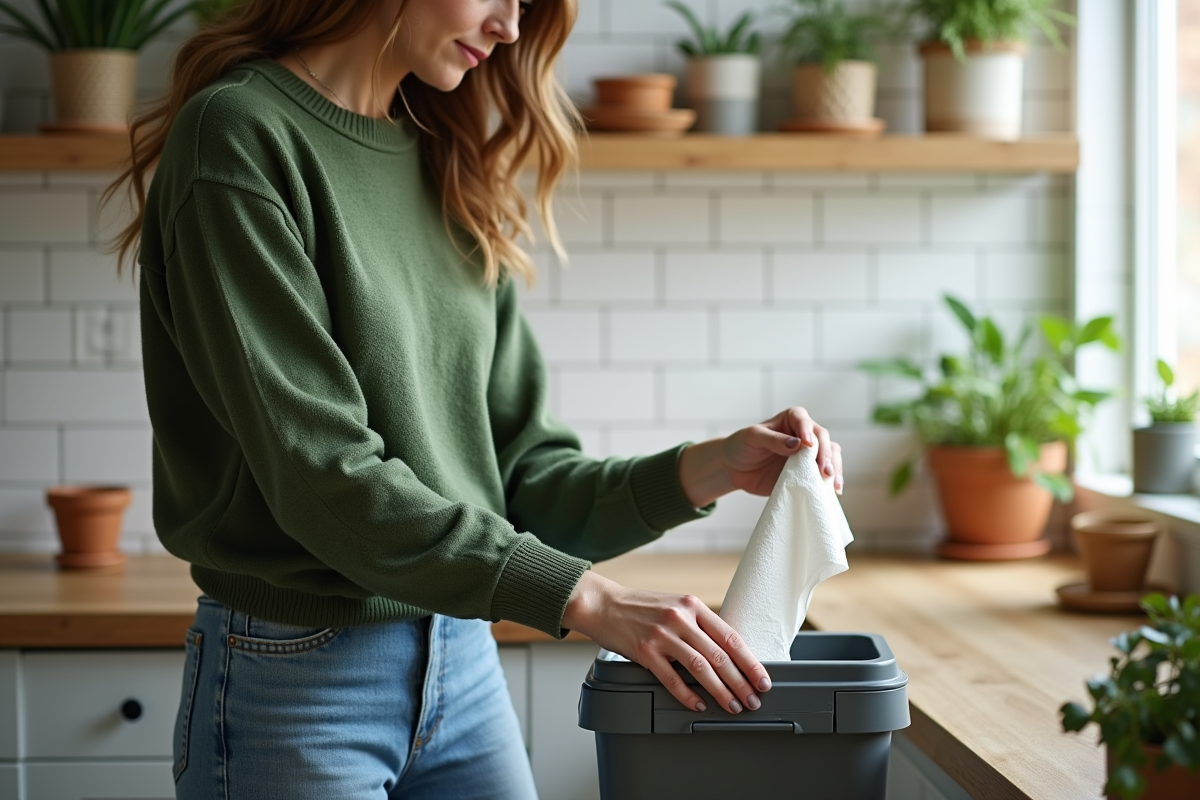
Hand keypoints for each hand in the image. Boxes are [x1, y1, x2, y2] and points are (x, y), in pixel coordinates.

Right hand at [563, 571, 770, 713]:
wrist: (602, 604)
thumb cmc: (640, 607)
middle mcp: (680, 618)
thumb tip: (726, 654)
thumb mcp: (675, 605)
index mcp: (692, 605)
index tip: (763, 680)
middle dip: (741, 682)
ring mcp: (662, 634)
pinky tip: (698, 705)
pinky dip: (688, 695)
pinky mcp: (644, 651)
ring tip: (732, 706)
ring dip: (721, 691)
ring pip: (701, 668)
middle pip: (720, 656)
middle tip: (753, 700)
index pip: (731, 637)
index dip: (750, 662)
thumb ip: (698, 625)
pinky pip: (671, 678)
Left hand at [678, 406, 843, 505]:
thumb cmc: (742, 446)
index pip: (803, 420)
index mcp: (791, 419)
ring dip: (834, 468)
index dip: (807, 431)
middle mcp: (804, 434)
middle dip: (825, 454)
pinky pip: (824, 474)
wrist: (735, 469)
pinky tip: (833, 491)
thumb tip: (797, 444)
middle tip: (824, 470)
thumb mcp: (752, 438)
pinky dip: (830, 481)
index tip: (808, 445)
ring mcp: (808, 454)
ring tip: (832, 484)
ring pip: (830, 455)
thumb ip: (773, 439)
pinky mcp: (807, 472)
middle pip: (822, 439)